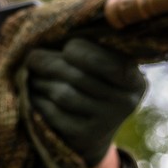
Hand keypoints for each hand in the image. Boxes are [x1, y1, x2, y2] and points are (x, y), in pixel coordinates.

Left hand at [23, 38, 146, 163]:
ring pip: (63, 94)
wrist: (93, 133)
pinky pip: (52, 113)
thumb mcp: (103, 66)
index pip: (111, 63)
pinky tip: (34, 93)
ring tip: (33, 74)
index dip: (83, 52)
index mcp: (134, 81)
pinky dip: (38, 99)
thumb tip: (50, 30)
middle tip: (33, 56)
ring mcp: (105, 124)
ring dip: (40, 80)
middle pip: (78, 77)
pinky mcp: (83, 137)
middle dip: (49, 63)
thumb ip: (89, 46)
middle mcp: (124, 104)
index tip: (67, 48)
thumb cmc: (93, 84)